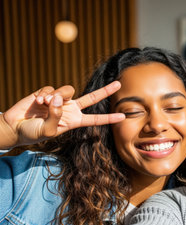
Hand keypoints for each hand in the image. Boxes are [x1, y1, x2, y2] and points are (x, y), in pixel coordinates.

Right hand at [1, 81, 124, 147]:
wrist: (15, 127)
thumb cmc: (33, 133)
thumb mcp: (48, 131)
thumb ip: (56, 116)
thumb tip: (58, 100)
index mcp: (74, 121)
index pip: (95, 119)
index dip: (108, 118)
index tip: (123, 116)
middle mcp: (70, 109)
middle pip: (92, 98)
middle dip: (105, 91)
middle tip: (118, 83)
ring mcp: (59, 100)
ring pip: (68, 91)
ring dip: (57, 97)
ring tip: (44, 105)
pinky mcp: (47, 93)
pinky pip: (51, 89)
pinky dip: (44, 95)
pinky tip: (37, 102)